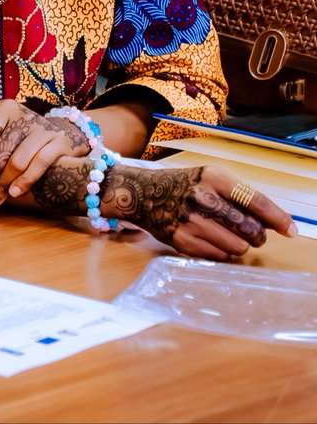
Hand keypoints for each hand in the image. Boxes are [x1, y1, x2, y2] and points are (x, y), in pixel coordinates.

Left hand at [0, 99, 89, 206]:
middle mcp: (24, 116)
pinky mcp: (58, 143)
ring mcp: (43, 130)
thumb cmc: (17, 129)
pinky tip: (14, 192)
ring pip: (18, 161)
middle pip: (0, 151)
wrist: (56, 133)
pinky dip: (25, 181)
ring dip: (3, 185)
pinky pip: (39, 164)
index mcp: (5, 108)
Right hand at [112, 164, 296, 259]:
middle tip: (251, 233)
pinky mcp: (182, 240)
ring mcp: (190, 221)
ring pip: (238, 246)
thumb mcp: (209, 180)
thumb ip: (240, 197)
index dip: (278, 218)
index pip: (255, 201)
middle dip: (256, 235)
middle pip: (251, 229)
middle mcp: (201, 198)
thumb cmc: (182, 186)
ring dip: (239, 244)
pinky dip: (221, 251)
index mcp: (212, 177)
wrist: (141, 194)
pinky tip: (210, 239)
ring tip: (226, 234)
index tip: (290, 230)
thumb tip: (277, 223)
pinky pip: (220, 255)